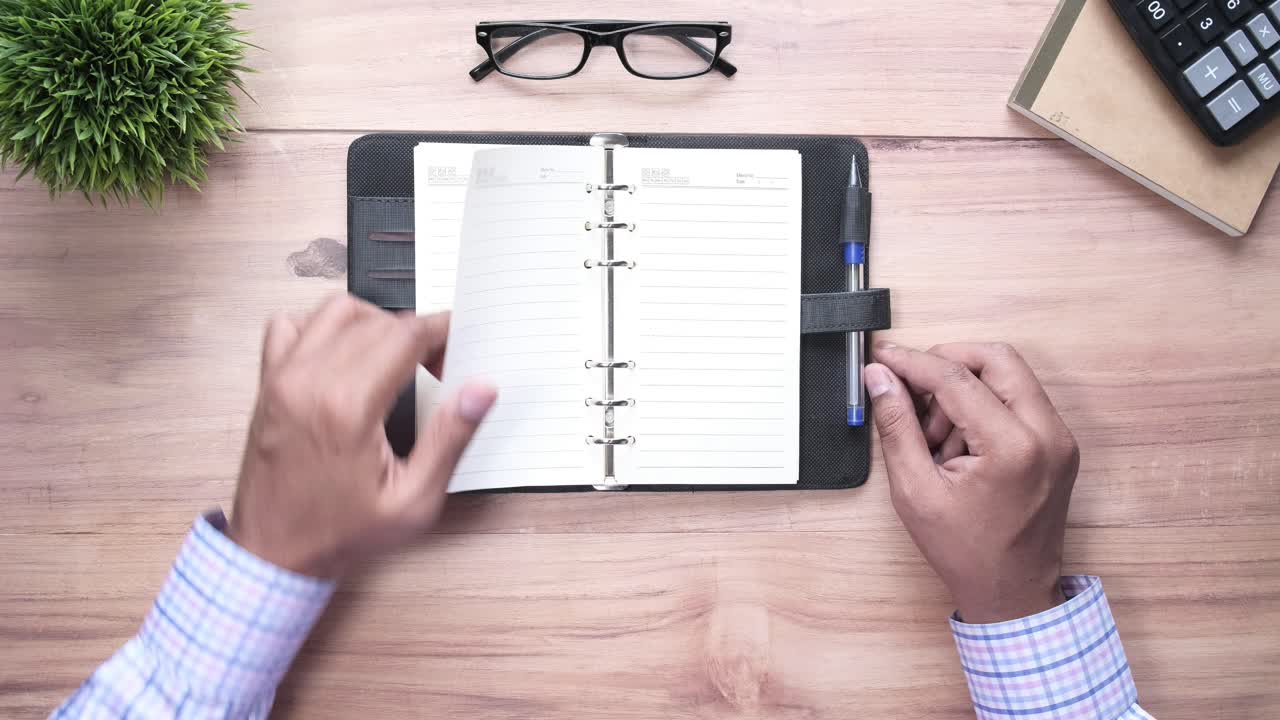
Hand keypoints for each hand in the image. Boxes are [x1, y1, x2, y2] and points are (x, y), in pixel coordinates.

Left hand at [228, 294, 496, 578]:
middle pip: (377, 321)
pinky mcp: (267, 384)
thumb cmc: (339, 533)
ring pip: (336, 311)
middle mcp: (309, 382)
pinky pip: (291, 326)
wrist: (273, 555)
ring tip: (395, 356)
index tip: (457, 342)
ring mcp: (282, 379)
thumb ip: (450, 439)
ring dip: (374, 322)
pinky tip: (344, 356)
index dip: (440, 332)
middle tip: (437, 365)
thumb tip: (481, 390)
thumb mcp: (413, 501)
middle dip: (415, 333)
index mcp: (348, 407)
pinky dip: (322, 328)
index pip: (405, 335)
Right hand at [863, 342, 1078, 623]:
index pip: (957, 378)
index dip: (913, 363)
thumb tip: (880, 379)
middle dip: (946, 364)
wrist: (1012, 593)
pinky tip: (957, 444)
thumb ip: (896, 425)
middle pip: (996, 359)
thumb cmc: (966, 552)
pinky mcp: (1059, 445)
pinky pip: (1019, 401)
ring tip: (934, 436)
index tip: (884, 358)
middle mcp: (1048, 434)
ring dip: (965, 388)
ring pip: (1009, 376)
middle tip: (911, 386)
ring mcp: (1059, 438)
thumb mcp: (915, 490)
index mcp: (1013, 448)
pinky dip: (983, 406)